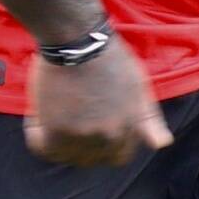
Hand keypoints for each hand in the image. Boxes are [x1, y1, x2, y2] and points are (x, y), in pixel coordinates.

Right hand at [21, 40, 169, 168]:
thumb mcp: (139, 87)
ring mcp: (83, 137)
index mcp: (131, 129)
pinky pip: (40, 146)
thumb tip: (162, 144)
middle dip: (78, 142)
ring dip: (55, 137)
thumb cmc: (109, 57)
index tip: (89, 126)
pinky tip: (38, 112)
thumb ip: (149, 119)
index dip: (103, 144)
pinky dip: (35, 131)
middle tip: (66, 116)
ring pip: (63, 154)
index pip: (118, 157)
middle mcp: (110, 138)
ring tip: (53, 108)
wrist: (78, 39)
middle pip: (90, 159)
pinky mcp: (56, 132)